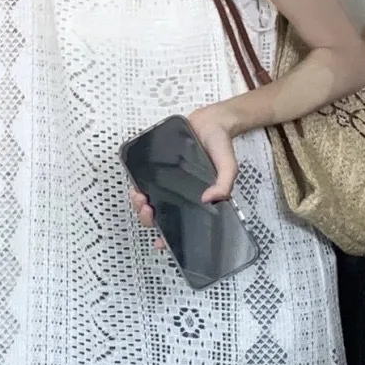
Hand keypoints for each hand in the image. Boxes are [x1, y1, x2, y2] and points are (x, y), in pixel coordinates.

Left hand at [127, 104, 238, 245]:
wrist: (211, 121)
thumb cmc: (220, 147)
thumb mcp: (228, 167)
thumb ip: (224, 184)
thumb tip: (209, 199)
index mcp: (194, 199)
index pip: (179, 225)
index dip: (168, 238)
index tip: (160, 243)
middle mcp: (178, 192)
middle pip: (157, 215)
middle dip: (147, 217)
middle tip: (147, 209)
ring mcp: (166, 180)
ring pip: (147, 199)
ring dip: (138, 203)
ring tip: (139, 196)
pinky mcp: (157, 166)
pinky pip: (142, 179)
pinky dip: (136, 184)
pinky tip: (136, 184)